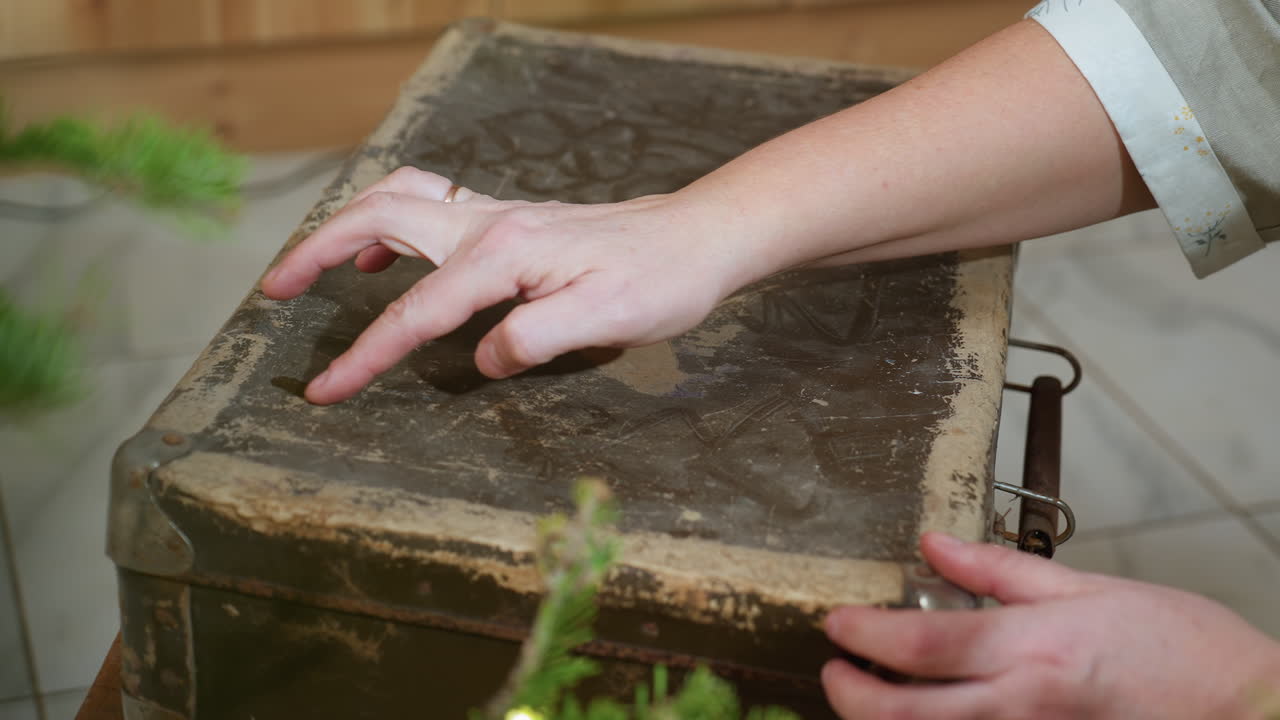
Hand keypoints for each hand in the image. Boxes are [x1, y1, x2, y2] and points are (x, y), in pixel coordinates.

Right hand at [260, 167, 760, 403]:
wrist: (694, 239)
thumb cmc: (659, 281)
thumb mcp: (607, 320)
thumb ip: (535, 337)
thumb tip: (481, 357)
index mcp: (503, 254)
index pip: (415, 311)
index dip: (364, 355)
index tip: (323, 391)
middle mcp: (490, 225)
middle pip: (380, 218)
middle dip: (317, 251)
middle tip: (274, 289)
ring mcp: (497, 217)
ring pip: (399, 198)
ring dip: (345, 226)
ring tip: (308, 266)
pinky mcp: (509, 222)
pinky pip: (430, 207)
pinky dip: (390, 223)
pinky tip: (386, 260)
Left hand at [822, 533, 1279, 718]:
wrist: (1250, 712)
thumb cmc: (1182, 648)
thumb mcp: (1088, 588)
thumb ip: (1000, 568)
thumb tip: (936, 546)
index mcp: (1030, 649)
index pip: (920, 644)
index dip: (864, 634)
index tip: (837, 622)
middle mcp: (1020, 708)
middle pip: (904, 715)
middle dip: (851, 697)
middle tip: (835, 673)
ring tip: (873, 698)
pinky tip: (931, 717)